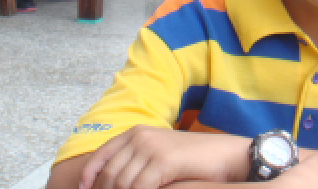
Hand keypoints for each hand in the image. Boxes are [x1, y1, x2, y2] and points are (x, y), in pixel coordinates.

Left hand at [79, 126, 248, 188]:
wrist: (228, 155)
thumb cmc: (195, 160)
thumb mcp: (161, 156)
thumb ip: (138, 163)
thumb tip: (115, 183)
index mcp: (136, 133)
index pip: (101, 156)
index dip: (89, 177)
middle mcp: (140, 137)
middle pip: (109, 174)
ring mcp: (151, 148)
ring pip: (121, 183)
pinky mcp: (163, 161)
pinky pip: (139, 188)